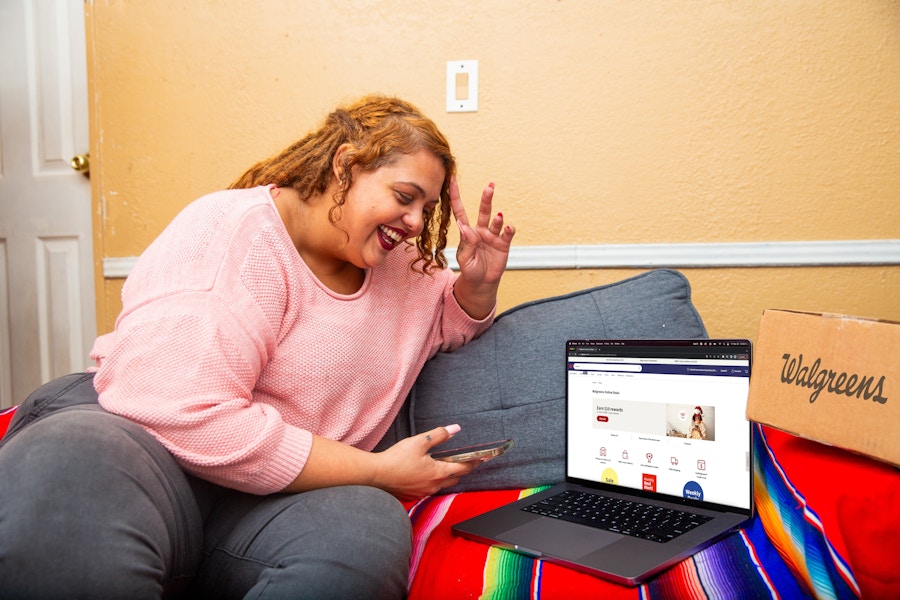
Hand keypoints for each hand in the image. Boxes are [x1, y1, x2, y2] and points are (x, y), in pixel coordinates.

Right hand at [373, 425, 479, 500]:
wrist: (376, 476)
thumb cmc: (396, 459)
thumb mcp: (419, 442)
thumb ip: (439, 435)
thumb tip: (455, 429)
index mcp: (439, 472)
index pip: (463, 468)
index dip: (473, 462)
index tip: (482, 458)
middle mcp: (434, 485)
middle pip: (455, 478)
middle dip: (461, 470)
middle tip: (463, 461)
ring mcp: (424, 493)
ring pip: (442, 485)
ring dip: (446, 476)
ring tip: (443, 466)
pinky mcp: (414, 496)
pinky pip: (429, 489)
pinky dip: (431, 481)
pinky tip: (424, 474)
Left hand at [450, 177, 514, 317]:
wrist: (482, 283)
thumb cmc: (470, 270)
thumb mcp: (464, 259)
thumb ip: (466, 243)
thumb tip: (465, 226)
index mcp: (467, 233)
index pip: (460, 211)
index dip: (456, 196)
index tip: (452, 179)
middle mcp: (481, 231)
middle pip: (483, 211)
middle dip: (487, 198)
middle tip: (490, 187)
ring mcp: (492, 236)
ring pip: (495, 221)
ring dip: (497, 218)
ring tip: (498, 216)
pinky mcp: (503, 244)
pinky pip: (507, 233)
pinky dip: (508, 229)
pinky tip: (507, 227)